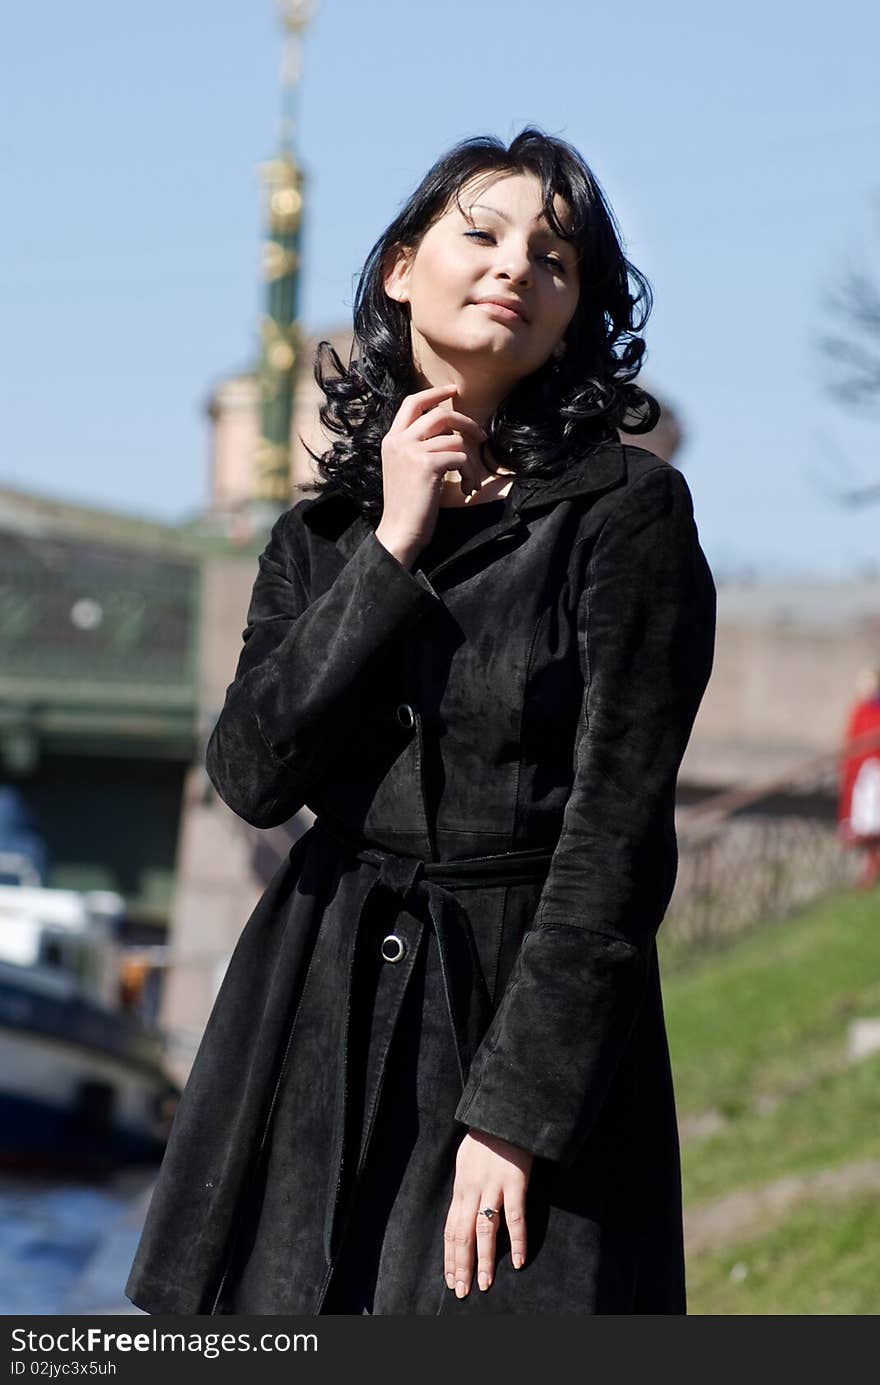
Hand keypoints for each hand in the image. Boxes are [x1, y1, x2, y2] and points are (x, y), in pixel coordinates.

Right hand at [375, 383, 490, 564]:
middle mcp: (399, 441)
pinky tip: (468, 489)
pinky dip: (470, 473)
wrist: (399, 531)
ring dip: (471, 460)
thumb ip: (416, 447)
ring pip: (455, 439)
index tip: (452, 391)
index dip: (434, 393)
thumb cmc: (407, 506)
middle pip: (439, 414)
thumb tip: (448, 433)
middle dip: (465, 422)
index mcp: (391, 439)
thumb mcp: (404, 469)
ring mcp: (411, 451)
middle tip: (480, 435)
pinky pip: (461, 457)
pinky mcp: (427, 465)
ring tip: (472, 479)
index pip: (412, 403)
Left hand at [443, 1129, 532, 1297]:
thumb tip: (461, 1212)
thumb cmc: (485, 1138)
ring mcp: (493, 1186)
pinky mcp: (514, 1182)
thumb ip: (465, 1188)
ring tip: (484, 1284)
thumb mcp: (466, 1162)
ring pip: (484, 1230)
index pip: (451, 1229)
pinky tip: (518, 1260)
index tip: (450, 1279)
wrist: (503, 1113)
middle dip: (461, 1265)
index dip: (450, 1256)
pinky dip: (517, 1240)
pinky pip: (515, 1216)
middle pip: (463, 1234)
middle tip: (462, 1291)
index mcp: (461, 1187)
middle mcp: (472, 1190)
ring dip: (484, 1260)